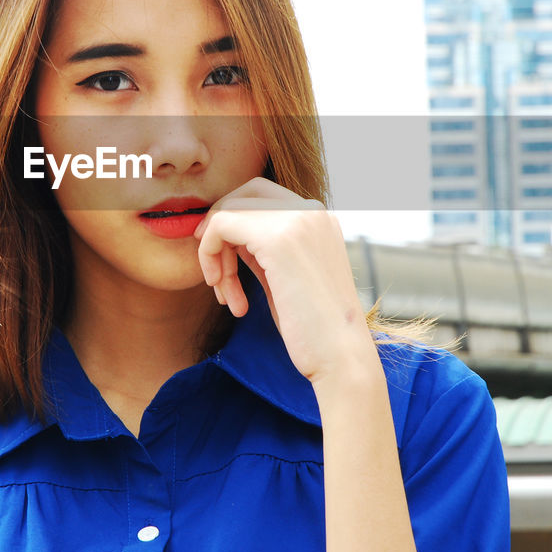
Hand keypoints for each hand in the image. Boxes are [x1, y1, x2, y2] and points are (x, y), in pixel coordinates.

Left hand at [193, 177, 374, 384]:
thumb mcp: (285, 276)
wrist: (341, 357)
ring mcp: (297, 220)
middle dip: (219, 230)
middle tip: (214, 273)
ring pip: (229, 210)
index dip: (233, 223)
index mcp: (318, 218)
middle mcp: (311, 211)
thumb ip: (262, 249)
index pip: (262, 196)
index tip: (222, 262)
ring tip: (225, 295)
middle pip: (244, 194)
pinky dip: (209, 254)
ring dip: (214, 253)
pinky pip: (221, 225)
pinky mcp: (278, 239)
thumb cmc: (313, 328)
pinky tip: (223, 291)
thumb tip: (226, 232)